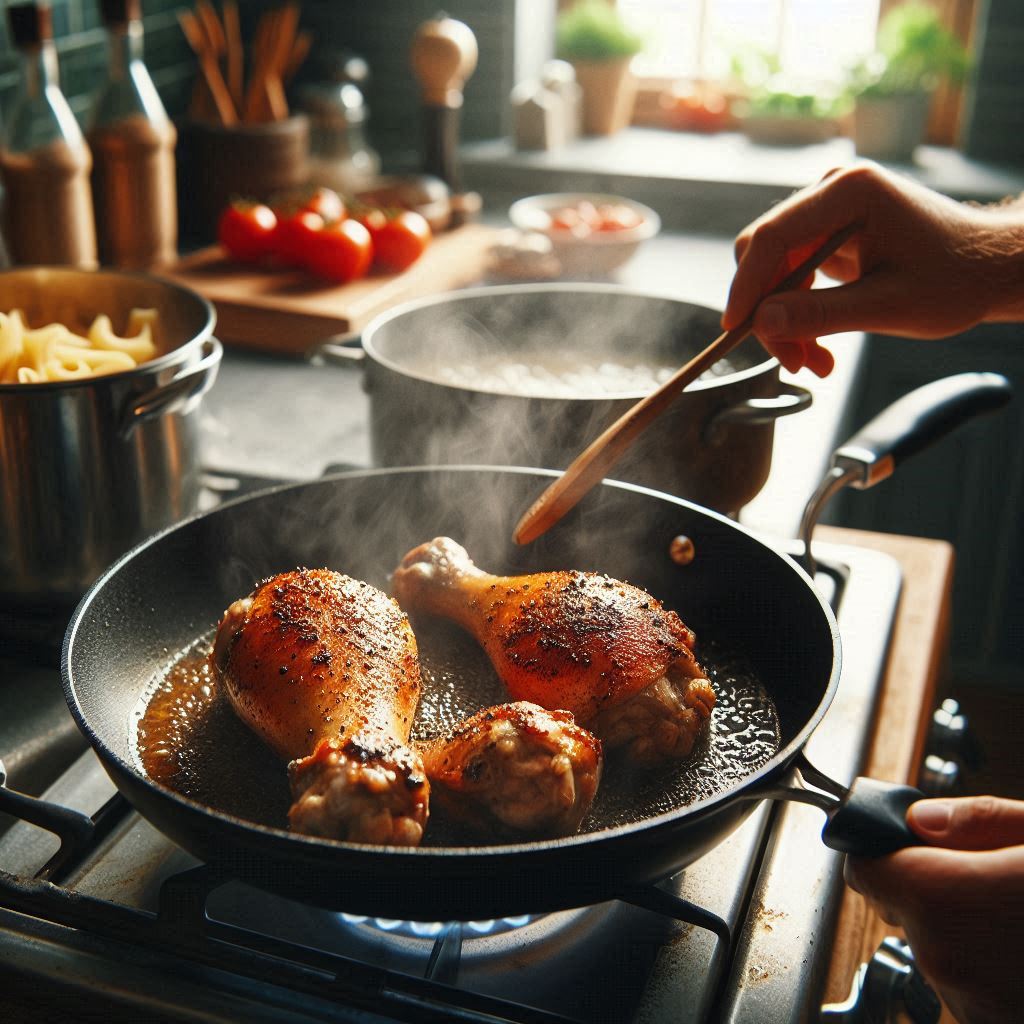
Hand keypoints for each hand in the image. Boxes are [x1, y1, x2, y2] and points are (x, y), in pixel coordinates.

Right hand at [722, 162, 1023, 375]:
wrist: (989, 269)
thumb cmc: (955, 280)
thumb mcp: (887, 307)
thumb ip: (820, 314)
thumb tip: (761, 322)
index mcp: (849, 192)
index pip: (772, 237)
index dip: (747, 286)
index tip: (734, 328)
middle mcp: (832, 191)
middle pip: (767, 256)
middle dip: (771, 313)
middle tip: (793, 361)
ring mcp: (829, 211)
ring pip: (775, 271)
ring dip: (785, 321)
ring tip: (813, 362)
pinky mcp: (830, 233)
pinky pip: (793, 276)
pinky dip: (799, 313)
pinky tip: (818, 344)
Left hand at [845, 795, 1023, 1023]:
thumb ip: (976, 821)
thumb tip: (920, 817)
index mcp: (941, 900)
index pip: (864, 868)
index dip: (879, 849)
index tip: (898, 842)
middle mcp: (943, 962)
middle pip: (904, 906)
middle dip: (933, 886)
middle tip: (985, 873)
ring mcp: (969, 1007)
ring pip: (936, 946)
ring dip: (961, 930)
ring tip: (1011, 913)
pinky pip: (966, 985)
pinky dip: (984, 966)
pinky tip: (1017, 947)